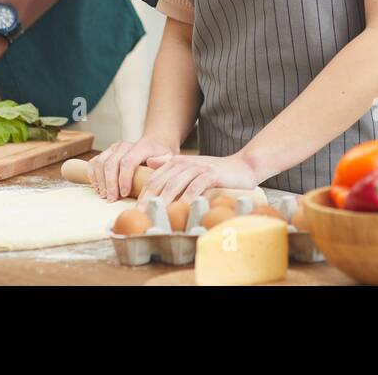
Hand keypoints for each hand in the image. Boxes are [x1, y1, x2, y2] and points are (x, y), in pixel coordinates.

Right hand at [88, 135, 179, 201]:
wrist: (155, 142)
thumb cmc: (161, 153)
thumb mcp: (169, 156)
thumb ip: (164, 161)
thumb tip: (152, 165)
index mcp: (141, 147)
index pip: (128, 161)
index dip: (123, 178)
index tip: (124, 193)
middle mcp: (125, 146)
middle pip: (112, 163)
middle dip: (110, 184)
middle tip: (112, 199)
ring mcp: (114, 149)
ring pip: (101, 162)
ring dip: (100, 181)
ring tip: (105, 195)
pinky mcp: (107, 153)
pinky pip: (94, 162)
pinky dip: (93, 175)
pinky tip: (97, 187)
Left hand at [137, 152, 260, 205]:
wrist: (242, 166)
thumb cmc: (215, 172)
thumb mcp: (191, 167)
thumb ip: (170, 164)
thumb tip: (150, 163)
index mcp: (176, 162)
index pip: (153, 179)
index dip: (142, 194)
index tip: (135, 210)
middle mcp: (184, 163)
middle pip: (160, 182)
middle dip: (148, 199)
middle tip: (140, 215)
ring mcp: (197, 168)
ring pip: (174, 184)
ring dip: (163, 200)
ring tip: (155, 214)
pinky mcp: (210, 174)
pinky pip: (194, 187)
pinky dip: (186, 198)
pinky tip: (180, 209)